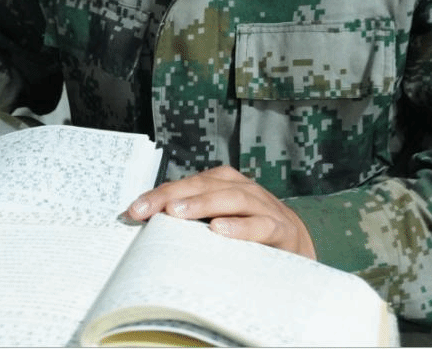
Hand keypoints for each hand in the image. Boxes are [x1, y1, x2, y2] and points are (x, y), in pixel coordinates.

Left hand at [127, 165, 316, 258]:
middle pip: (204, 186)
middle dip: (173, 196)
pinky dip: (240, 227)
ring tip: (177, 213)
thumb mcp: (218, 222)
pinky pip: (261, 225)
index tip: (133, 211)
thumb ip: (190, 221)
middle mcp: (242, 189)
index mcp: (223, 183)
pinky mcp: (282, 230)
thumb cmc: (249, 234)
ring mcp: (264, 207)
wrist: (298, 248)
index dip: (159, 195)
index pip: (186, 185)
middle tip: (148, 209)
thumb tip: (147, 227)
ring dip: (202, 204)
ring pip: (231, 199)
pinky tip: (219, 230)